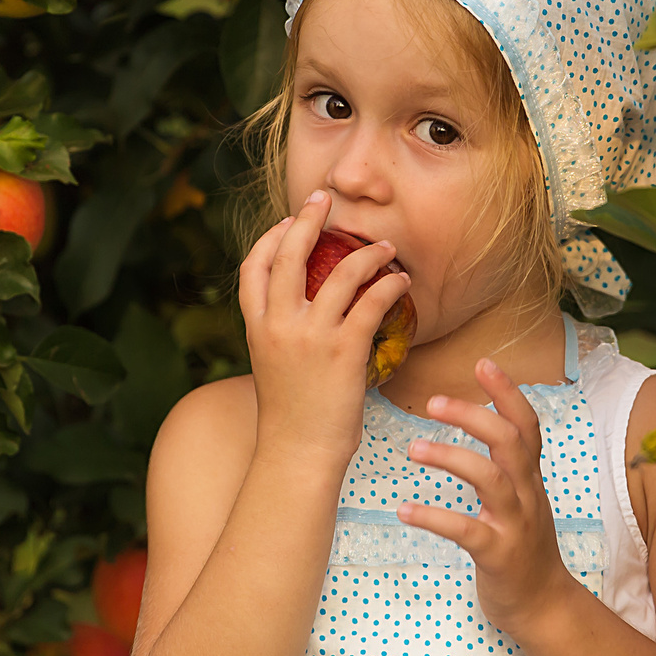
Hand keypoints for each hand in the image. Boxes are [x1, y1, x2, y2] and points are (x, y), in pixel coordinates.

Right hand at [240, 190, 410, 468]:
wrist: (298, 455)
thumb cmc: (291, 417)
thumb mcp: (272, 368)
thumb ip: (280, 336)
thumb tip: (302, 314)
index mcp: (256, 328)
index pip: (253, 267)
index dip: (270, 238)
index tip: (289, 222)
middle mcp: (278, 326)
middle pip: (289, 255)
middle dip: (307, 220)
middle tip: (325, 200)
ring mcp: (310, 337)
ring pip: (339, 273)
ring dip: (366, 253)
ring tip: (384, 247)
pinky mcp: (343, 352)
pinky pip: (371, 303)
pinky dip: (390, 286)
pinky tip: (402, 282)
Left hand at [399, 360, 586, 639]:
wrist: (544, 606)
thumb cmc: (522, 546)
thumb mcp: (520, 499)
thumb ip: (502, 464)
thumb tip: (473, 421)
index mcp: (529, 478)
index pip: (526, 425)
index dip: (507, 393)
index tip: (482, 363)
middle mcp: (527, 495)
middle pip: (509, 442)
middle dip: (474, 416)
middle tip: (433, 402)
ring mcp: (516, 525)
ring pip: (490, 480)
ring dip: (451, 458)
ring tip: (413, 449)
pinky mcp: (499, 555)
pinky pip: (466, 531)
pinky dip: (434, 517)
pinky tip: (404, 511)